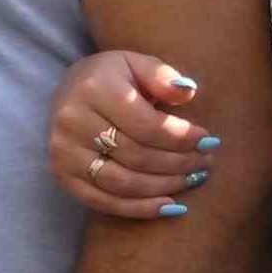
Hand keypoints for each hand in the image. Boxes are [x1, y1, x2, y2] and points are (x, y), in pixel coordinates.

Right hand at [47, 46, 214, 222]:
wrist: (70, 92)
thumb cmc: (113, 78)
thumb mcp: (137, 64)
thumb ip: (162, 76)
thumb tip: (188, 92)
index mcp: (94, 89)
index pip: (147, 126)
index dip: (182, 138)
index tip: (208, 140)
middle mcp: (73, 121)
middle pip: (137, 156)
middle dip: (178, 164)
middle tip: (206, 163)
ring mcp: (64, 153)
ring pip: (123, 184)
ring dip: (164, 187)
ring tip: (193, 180)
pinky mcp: (63, 176)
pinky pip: (104, 202)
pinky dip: (140, 209)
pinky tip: (169, 206)